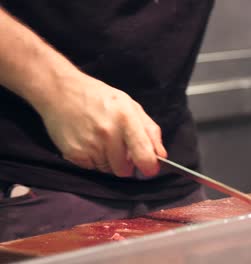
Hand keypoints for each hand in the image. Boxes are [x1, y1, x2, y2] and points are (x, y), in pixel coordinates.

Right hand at [36, 73, 166, 176]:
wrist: (59, 91)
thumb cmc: (99, 97)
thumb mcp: (130, 106)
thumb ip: (150, 131)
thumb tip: (161, 156)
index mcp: (126, 119)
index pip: (143, 154)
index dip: (149, 167)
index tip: (150, 170)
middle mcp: (108, 134)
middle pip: (124, 170)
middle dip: (126, 164)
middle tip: (119, 148)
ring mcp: (89, 145)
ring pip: (108, 170)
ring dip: (109, 161)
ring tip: (101, 141)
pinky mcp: (74, 154)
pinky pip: (91, 168)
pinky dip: (93, 160)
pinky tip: (89, 142)